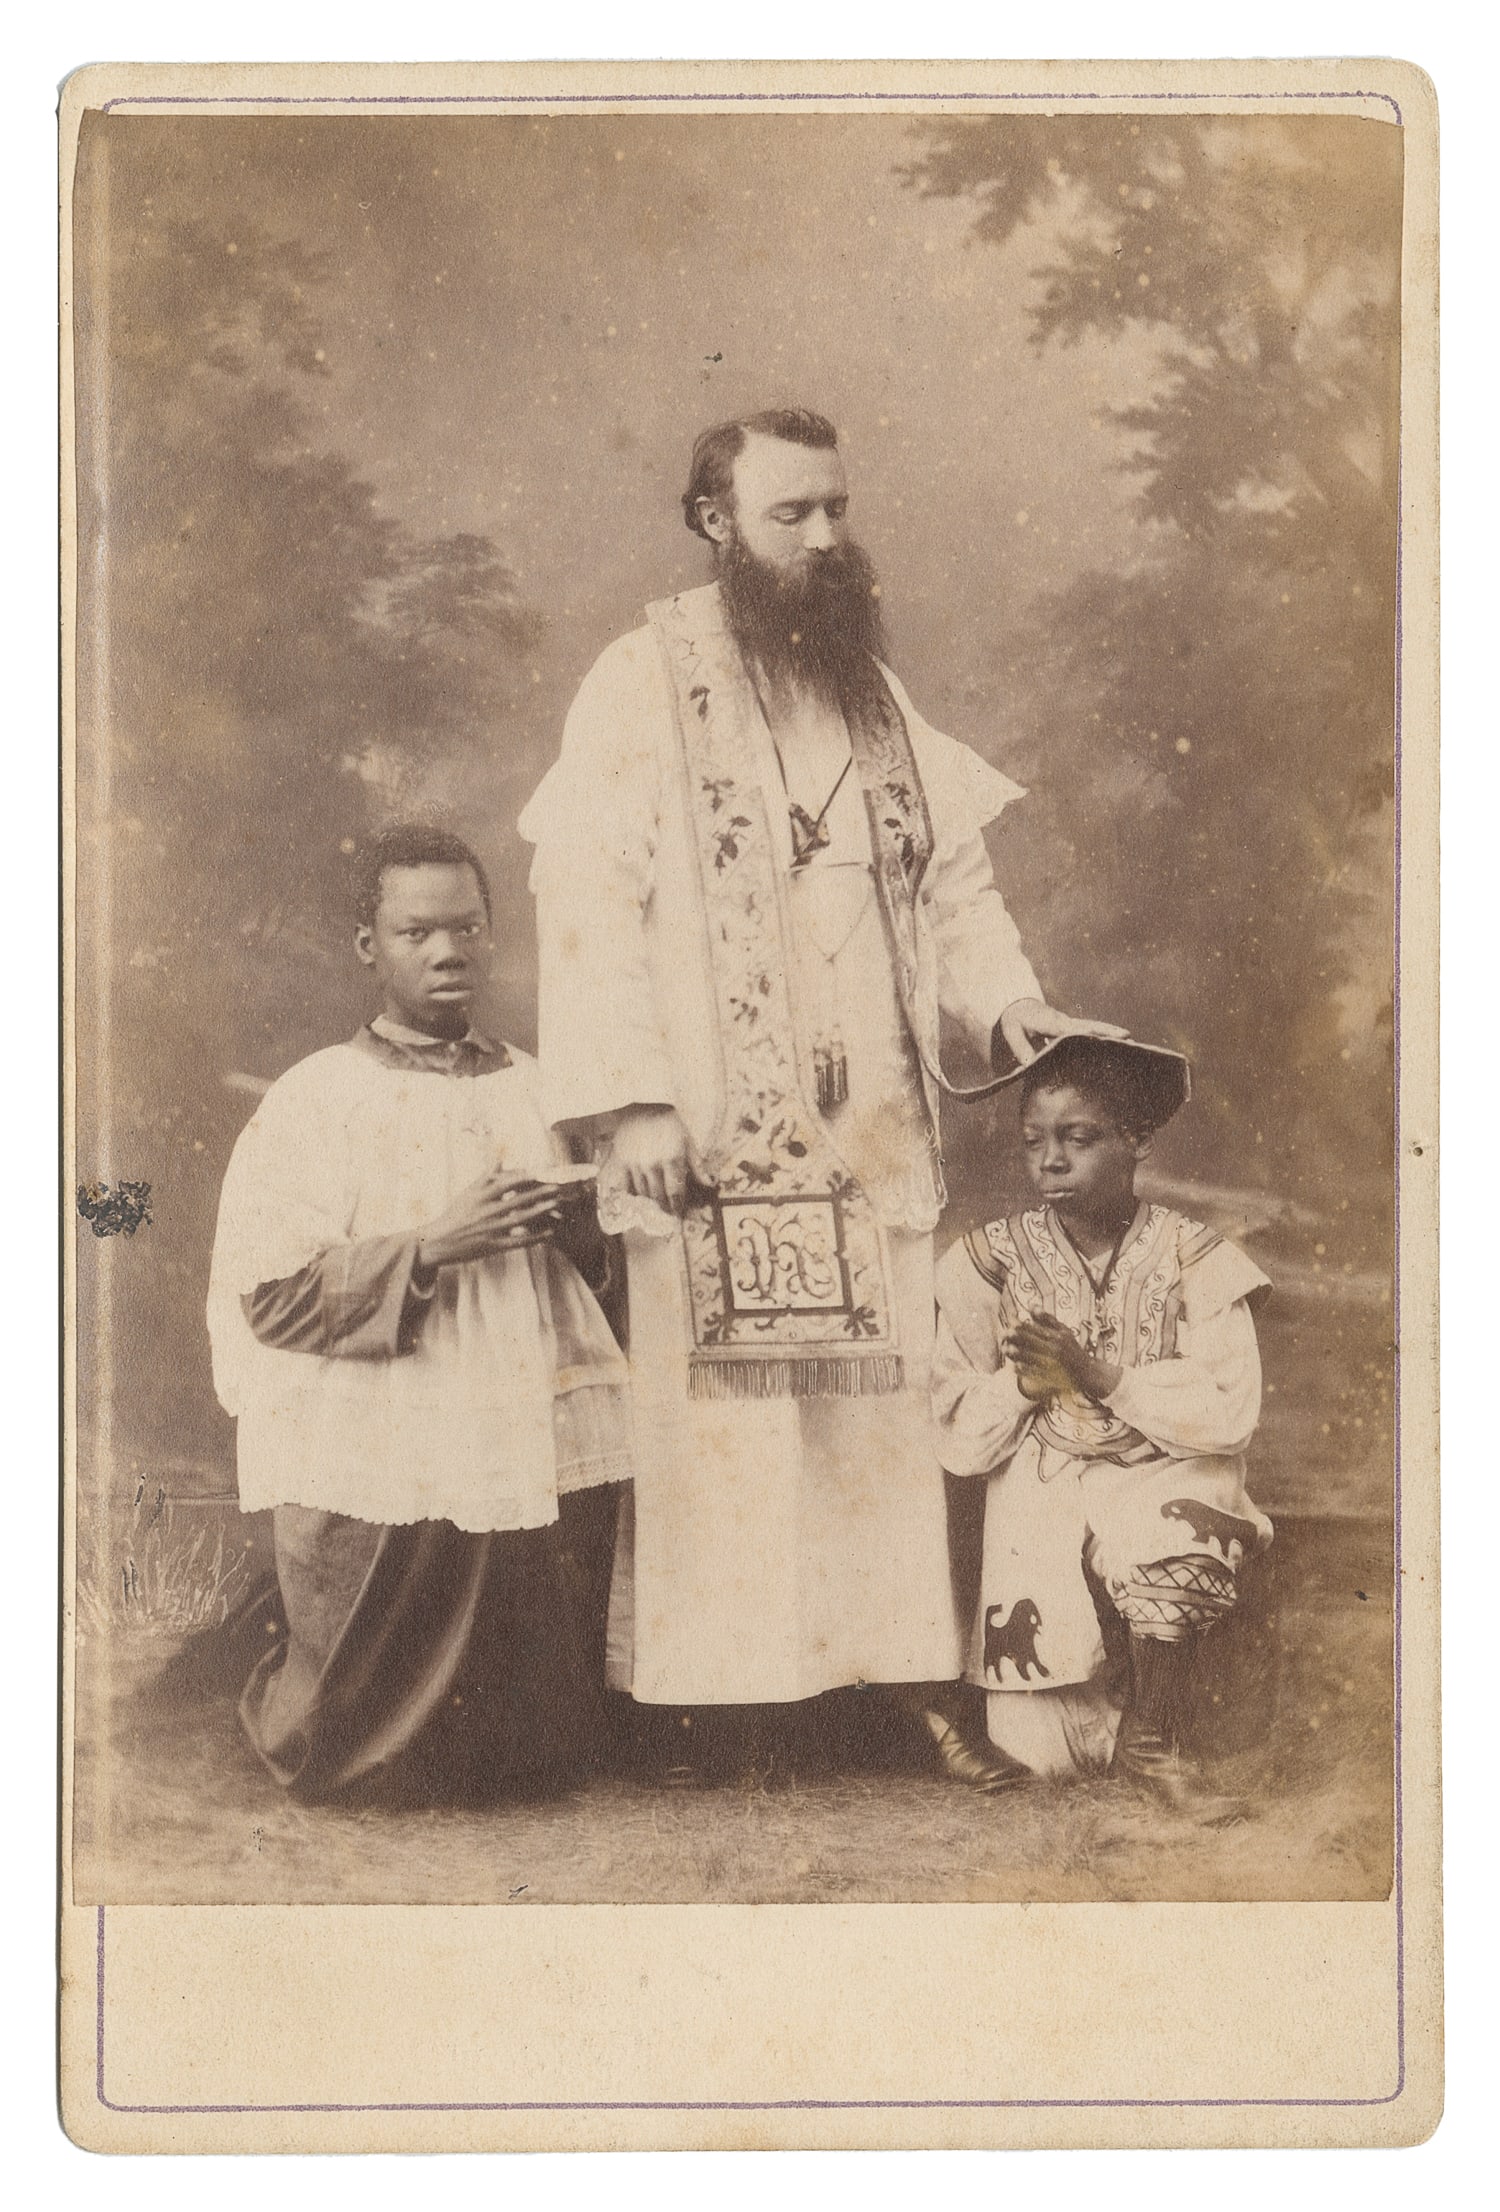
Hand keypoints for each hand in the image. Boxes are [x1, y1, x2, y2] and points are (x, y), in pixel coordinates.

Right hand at [416, 1168, 563, 1271]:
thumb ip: (486, 1177)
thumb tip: (500, 1158)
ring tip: (556, 1204)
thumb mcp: (467, 1193)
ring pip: (520, 1219)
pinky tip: (550, 1231)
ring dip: (540, 1211)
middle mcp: (486, 1211)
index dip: (525, 1176)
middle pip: (518, 1199)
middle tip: (557, 1186)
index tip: (542, 1171)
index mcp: (479, 1195)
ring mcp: (490, 1229)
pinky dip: (535, 1236)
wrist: (439, 1242)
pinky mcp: (493, 1246)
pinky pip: (518, 1240)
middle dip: (539, 1192)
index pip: (506, 1182)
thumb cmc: (455, 1215)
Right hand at [596, 1105, 705, 1217]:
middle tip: (666, 1222)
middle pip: (658, 1196)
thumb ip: (698, 1164)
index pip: (676, 1191)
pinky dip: (628, 1197)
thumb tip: (710, 1184)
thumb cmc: (669, 1123)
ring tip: (652, 1215)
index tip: (678, 1218)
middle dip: (664, 1210)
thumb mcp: (688, 1140)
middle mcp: (653, 1163)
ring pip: (642, 1193)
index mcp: (672, 1158)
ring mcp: (635, 1163)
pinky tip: (633, 1204)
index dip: (677, 1208)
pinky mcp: (621, 1161)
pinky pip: (623, 1185)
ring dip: (648, 1206)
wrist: (642, 1106)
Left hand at [996, 998, 1129, 1069]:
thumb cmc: (1015, 1019)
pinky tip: (1116, 1045)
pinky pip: (1089, 1032)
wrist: (1016, 1005)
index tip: (1102, 1037)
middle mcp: (1065, 1022)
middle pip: (1090, 1026)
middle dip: (1108, 1031)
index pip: (1072, 1029)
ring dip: (1111, 1034)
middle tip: (1129, 1037)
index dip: (1088, 1033)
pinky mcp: (1070, 1028)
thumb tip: (1032, 1065)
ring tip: (1131, 1042)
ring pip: (1093, 1028)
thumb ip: (1021, 1048)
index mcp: (1051, 1022)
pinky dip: (1103, 1036)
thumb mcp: (1012, 1032)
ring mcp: (1069, 1024)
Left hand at [1004, 1313, 1120, 1404]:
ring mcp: (1051, 1365)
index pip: (1034, 1329)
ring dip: (1014, 1353)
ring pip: (1028, 1357)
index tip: (1010, 1322)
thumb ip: (1047, 1319)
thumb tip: (1030, 1305)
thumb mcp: (1063, 1331)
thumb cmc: (1072, 1348)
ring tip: (1005, 1349)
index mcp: (1057, 1337)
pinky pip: (1031, 1373)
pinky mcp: (1050, 1377)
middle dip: (1013, 1338)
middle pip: (1029, 1341)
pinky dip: (1021, 1368)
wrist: (1086, 1373)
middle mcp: (1054, 1350)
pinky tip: (1014, 1365)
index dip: (1019, 1325)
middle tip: (1003, 1334)